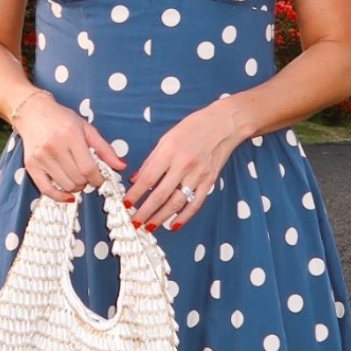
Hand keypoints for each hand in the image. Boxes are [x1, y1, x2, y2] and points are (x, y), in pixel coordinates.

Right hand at [15, 91, 124, 199]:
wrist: (32, 112)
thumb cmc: (62, 119)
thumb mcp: (86, 128)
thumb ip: (104, 148)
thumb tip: (121, 166)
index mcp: (71, 135)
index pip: (88, 168)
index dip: (98, 179)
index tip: (100, 178)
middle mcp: (54, 147)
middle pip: (78, 178)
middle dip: (88, 182)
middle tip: (88, 175)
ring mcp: (41, 157)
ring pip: (66, 185)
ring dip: (76, 187)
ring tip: (77, 178)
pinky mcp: (31, 165)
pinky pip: (46, 189)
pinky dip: (59, 197)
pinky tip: (68, 195)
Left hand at [122, 100, 241, 231]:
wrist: (224, 124)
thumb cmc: (193, 128)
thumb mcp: (166, 139)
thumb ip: (151, 160)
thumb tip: (135, 179)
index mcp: (170, 152)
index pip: (148, 178)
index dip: (135, 193)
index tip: (126, 203)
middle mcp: (184, 165)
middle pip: (160, 195)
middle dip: (145, 212)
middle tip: (134, 222)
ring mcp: (198, 175)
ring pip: (176, 203)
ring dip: (161, 217)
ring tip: (149, 226)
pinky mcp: (209, 182)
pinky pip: (195, 204)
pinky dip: (184, 217)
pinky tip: (173, 225)